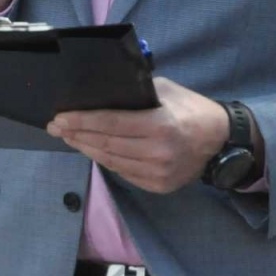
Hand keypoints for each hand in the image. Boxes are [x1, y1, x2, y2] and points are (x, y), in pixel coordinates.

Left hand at [47, 77, 228, 193]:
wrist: (220, 139)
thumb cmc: (189, 108)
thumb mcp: (164, 90)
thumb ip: (133, 92)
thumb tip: (100, 92)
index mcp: (159, 125)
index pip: (110, 124)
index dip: (81, 121)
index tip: (59, 118)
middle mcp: (158, 152)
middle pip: (106, 143)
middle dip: (76, 135)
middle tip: (55, 127)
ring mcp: (158, 173)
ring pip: (111, 160)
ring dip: (85, 148)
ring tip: (68, 137)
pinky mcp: (159, 186)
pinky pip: (122, 172)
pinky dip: (104, 160)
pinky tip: (91, 149)